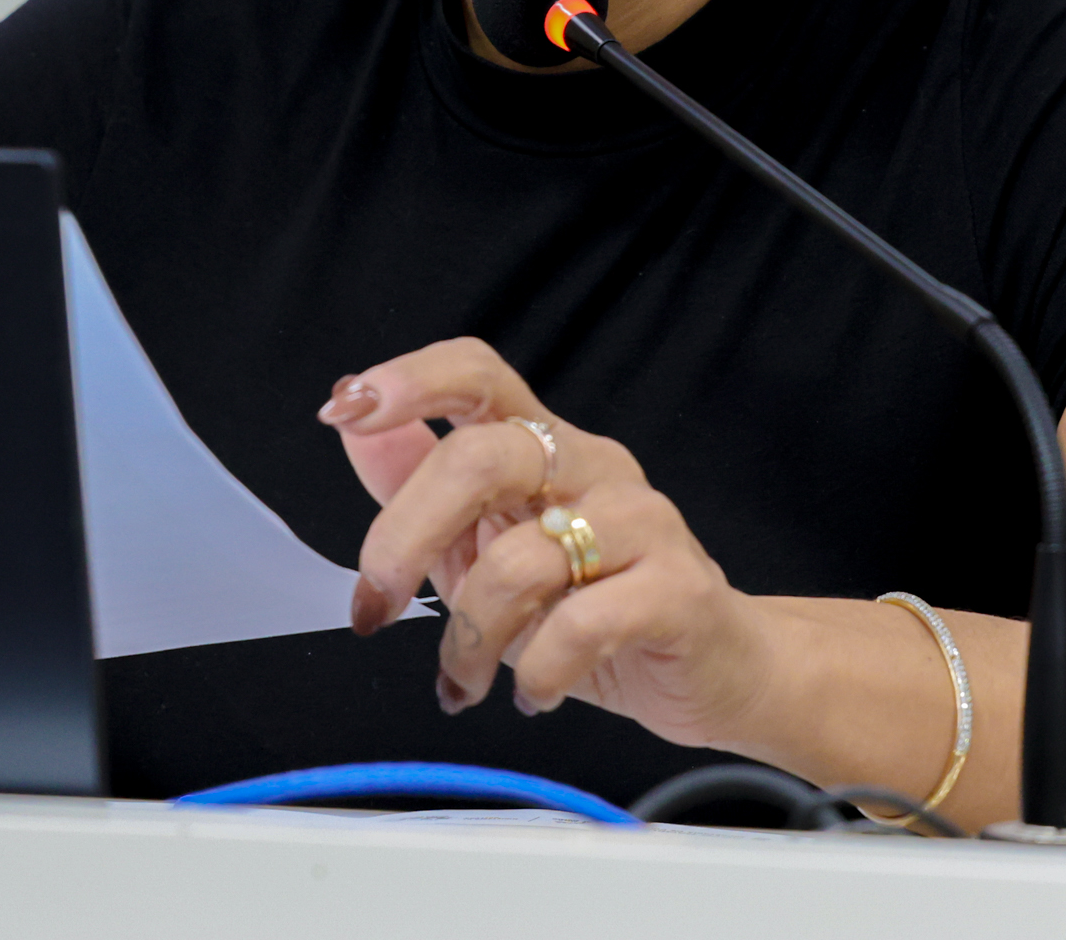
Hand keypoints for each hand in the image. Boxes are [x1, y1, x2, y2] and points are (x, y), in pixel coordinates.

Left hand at [323, 338, 777, 745]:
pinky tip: (533, 693)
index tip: (346, 409)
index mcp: (545, 445)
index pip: (479, 371)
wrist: (719, 669)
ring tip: (463, 681)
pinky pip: (583, 624)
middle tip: (374, 606)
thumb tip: (351, 417)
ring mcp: (642, 522)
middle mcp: (594, 466)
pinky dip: (538, 672)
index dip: (410, 380)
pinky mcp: (678, 588)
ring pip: (522, 559)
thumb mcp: (486, 547)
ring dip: (468, 639)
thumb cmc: (595, 608)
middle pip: (484, 457)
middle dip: (403, 537)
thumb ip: (418, 484)